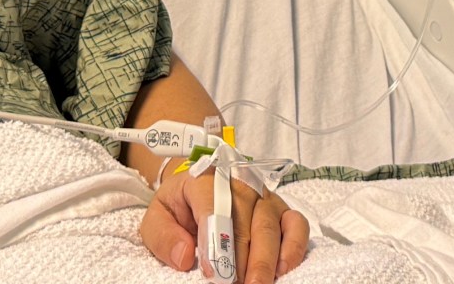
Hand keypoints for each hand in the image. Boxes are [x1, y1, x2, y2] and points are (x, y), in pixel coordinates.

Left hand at [140, 166, 309, 281]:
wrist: (195, 195)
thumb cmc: (178, 208)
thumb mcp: (157, 218)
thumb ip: (163, 235)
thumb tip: (184, 255)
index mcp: (205, 180)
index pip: (213, 205)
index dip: (214, 240)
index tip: (212, 272)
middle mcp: (240, 185)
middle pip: (245, 218)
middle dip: (241, 257)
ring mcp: (264, 197)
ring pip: (270, 224)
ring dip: (265, 259)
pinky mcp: (282, 211)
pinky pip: (296, 225)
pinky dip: (294, 247)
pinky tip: (283, 269)